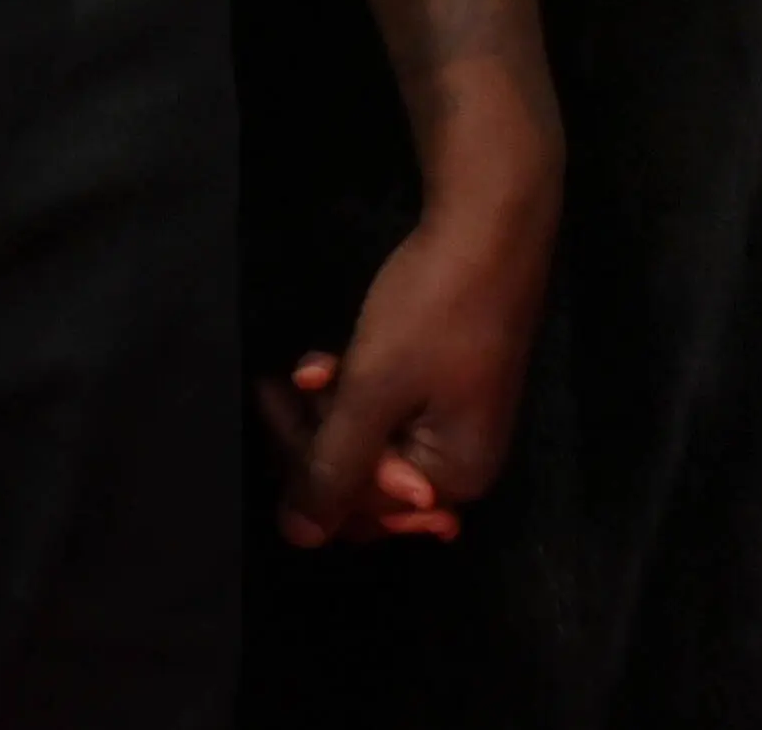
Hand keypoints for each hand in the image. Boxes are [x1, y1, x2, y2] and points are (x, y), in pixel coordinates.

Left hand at [263, 160, 554, 550]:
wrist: (489, 223)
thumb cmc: (433, 312)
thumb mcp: (374, 392)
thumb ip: (334, 467)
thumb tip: (298, 538)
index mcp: (453, 478)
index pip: (362, 511)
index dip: (310, 472)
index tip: (273, 417)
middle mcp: (457, 461)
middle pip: (363, 477)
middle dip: (314, 436)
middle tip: (272, 392)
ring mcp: (451, 420)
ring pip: (366, 437)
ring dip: (327, 407)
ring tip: (299, 370)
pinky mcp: (442, 382)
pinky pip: (384, 405)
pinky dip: (353, 385)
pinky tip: (325, 360)